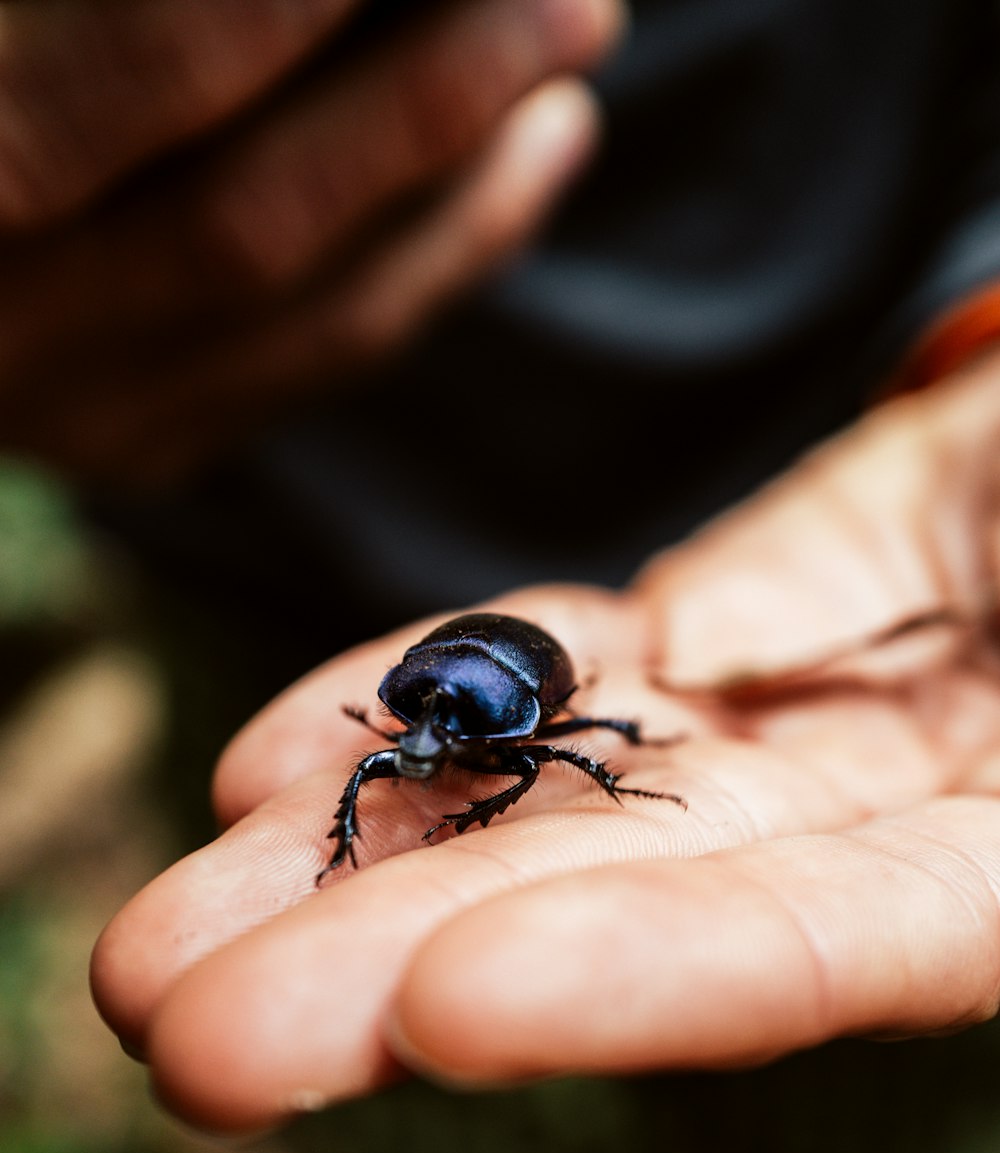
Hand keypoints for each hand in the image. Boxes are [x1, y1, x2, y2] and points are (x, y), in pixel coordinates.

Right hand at [0, 0, 617, 479]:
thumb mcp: (17, 34)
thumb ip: (137, 23)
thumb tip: (313, 1)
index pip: (134, 89)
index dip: (280, 8)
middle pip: (243, 223)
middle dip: (429, 101)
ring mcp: (56, 408)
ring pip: (299, 321)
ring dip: (463, 198)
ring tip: (571, 80)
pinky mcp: (127, 443)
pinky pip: (308, 369)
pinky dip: (425, 270)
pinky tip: (509, 179)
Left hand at [91, 352, 999, 1130]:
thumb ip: (981, 798)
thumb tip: (787, 727)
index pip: (836, 944)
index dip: (653, 978)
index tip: (447, 1014)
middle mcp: (898, 820)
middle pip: (634, 912)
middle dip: (408, 974)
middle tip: (195, 1041)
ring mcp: (802, 722)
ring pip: (557, 803)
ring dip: (353, 870)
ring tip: (160, 944)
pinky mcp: (739, 623)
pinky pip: (565, 665)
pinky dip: (425, 699)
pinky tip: (271, 765)